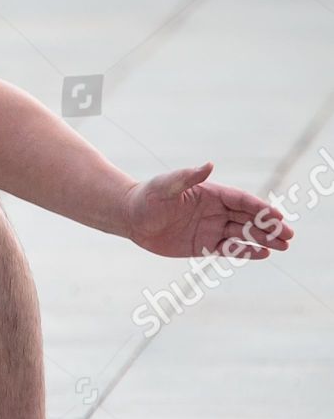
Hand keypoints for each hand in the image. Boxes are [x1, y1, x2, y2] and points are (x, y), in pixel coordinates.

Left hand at [124, 162, 292, 259]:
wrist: (131, 218)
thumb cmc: (147, 198)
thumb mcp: (165, 186)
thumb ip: (187, 177)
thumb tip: (209, 165)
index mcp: (212, 194)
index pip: (242, 201)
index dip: (261, 208)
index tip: (278, 215)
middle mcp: (216, 211)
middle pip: (249, 218)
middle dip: (270, 226)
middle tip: (288, 235)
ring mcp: (212, 228)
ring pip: (243, 234)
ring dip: (263, 240)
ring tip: (283, 246)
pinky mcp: (204, 245)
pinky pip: (229, 249)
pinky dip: (246, 251)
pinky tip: (262, 254)